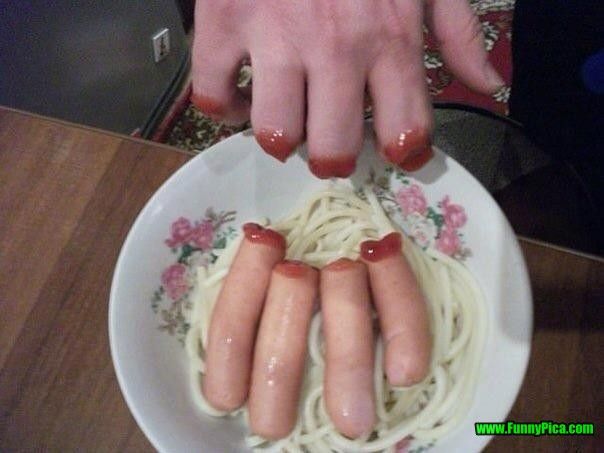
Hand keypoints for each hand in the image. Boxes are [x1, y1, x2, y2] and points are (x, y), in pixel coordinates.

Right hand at [191, 0, 502, 176]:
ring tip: (284, 115)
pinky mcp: (224, 21)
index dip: (401, 154)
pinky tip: (239, 94)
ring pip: (274, 134)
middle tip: (328, 137)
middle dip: (332, 158)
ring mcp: (276, 37)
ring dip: (280, 137)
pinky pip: (212, 95)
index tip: (393, 149)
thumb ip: (460, 35)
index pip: (404, 131)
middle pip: (332, 151)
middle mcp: (337, 48)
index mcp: (392, 39)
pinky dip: (224, 107)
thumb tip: (489, 88)